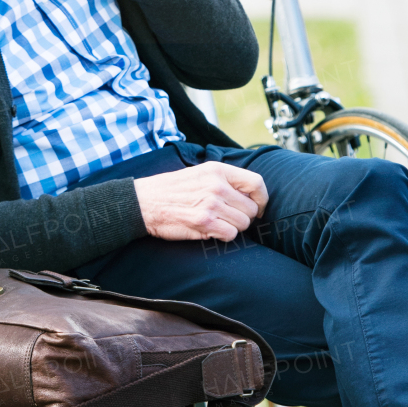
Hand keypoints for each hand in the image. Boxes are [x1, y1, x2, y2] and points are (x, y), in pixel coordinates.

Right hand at [134, 162, 268, 242]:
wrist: (145, 202)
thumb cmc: (173, 189)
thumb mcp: (200, 173)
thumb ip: (225, 180)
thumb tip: (250, 194)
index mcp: (218, 170)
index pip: (257, 183)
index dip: (262, 199)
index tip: (258, 208)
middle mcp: (217, 185)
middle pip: (251, 208)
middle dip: (244, 217)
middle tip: (228, 218)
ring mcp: (211, 204)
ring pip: (243, 224)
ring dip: (233, 227)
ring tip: (217, 223)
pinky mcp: (204, 222)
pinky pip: (230, 235)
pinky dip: (223, 236)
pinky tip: (210, 230)